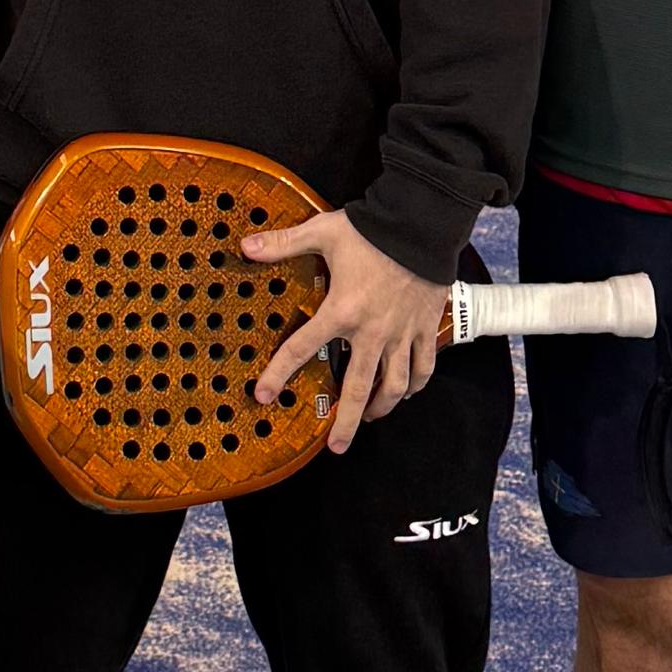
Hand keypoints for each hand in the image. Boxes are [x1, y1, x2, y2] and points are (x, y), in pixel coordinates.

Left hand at [245, 208, 457, 449]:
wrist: (422, 223)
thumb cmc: (372, 229)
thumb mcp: (323, 232)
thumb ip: (284, 243)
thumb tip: (246, 245)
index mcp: (341, 311)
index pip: (302, 349)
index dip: (279, 374)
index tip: (263, 395)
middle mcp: (372, 331)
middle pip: (356, 388)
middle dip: (345, 423)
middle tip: (336, 447)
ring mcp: (401, 333)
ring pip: (394, 385)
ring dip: (380, 407)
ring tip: (369, 418)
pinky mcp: (426, 328)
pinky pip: (423, 367)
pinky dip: (415, 384)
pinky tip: (406, 392)